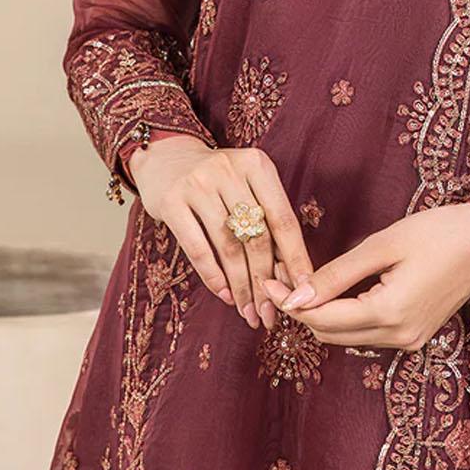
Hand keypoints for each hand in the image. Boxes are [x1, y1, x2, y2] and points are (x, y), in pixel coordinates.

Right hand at [128, 138, 314, 329]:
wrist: (166, 157)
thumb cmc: (217, 181)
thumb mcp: (247, 185)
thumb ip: (267, 220)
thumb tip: (292, 276)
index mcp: (257, 165)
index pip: (283, 219)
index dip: (296, 259)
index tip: (304, 291)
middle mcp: (229, 170)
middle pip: (257, 237)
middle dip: (266, 282)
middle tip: (271, 313)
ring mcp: (198, 184)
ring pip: (229, 247)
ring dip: (241, 286)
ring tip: (248, 312)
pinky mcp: (171, 201)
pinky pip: (197, 248)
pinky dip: (213, 276)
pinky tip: (224, 294)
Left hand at [259, 202, 469, 351]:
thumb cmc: (439, 232)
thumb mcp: (383, 245)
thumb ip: (337, 275)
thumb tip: (297, 296)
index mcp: (389, 314)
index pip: (322, 320)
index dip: (290, 303)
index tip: (267, 280)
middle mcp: (399, 337)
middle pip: (330, 335)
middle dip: (301, 311)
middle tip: (279, 279)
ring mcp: (409, 340)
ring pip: (346, 338)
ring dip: (321, 316)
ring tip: (301, 283)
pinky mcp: (415, 335)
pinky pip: (367, 334)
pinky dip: (344, 318)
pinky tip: (333, 293)